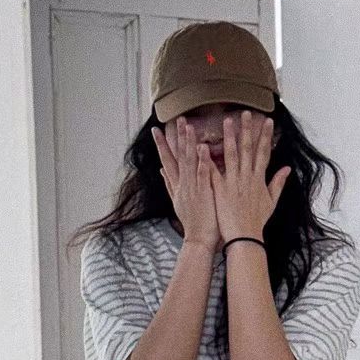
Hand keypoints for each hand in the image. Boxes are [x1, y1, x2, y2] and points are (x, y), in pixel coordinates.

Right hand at [152, 117, 222, 249]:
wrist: (198, 242)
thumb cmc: (193, 224)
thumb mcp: (178, 202)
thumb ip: (169, 184)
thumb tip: (161, 171)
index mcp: (177, 187)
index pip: (167, 161)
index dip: (162, 146)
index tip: (156, 130)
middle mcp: (182, 185)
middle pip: (177, 157)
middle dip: (176, 137)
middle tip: (177, 118)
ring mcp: (192, 189)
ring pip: (188, 162)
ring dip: (187, 143)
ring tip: (188, 125)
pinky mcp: (203, 194)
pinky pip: (202, 174)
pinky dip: (201, 161)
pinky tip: (203, 147)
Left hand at [210, 111, 290, 243]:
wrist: (245, 238)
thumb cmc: (257, 221)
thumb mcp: (271, 202)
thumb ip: (278, 183)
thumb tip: (287, 168)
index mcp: (258, 179)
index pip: (264, 152)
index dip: (266, 136)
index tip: (267, 121)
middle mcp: (246, 177)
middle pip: (248, 148)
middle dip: (247, 129)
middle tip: (246, 112)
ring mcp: (233, 182)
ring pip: (231, 155)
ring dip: (229, 137)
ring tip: (227, 121)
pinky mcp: (220, 190)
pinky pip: (213, 172)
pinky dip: (208, 159)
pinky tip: (202, 145)